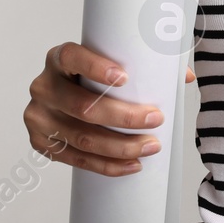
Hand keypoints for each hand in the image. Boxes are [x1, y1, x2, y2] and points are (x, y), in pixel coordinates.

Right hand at [23, 41, 195, 176]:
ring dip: (120, 146)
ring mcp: (39, 116)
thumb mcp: (114, 63)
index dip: (95, 67)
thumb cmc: (94, 78)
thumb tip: (184, 78)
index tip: (125, 78)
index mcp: (59, 58)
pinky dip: (106, 165)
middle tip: (156, 119)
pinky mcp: (41, 142)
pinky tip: (130, 164)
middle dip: (124, 117)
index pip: (71, 57)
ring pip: (82, 138)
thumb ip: (147, 64)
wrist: (63, 96)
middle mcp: (44, 86)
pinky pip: (76, 159)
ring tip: (151, 146)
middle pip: (83, 107)